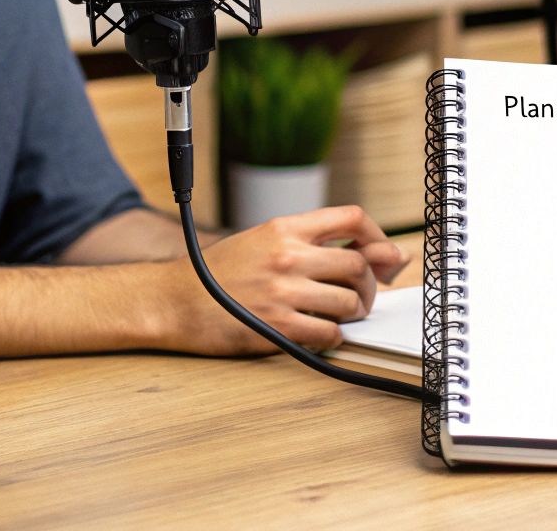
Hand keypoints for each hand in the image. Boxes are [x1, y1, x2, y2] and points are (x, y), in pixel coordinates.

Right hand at [160, 205, 408, 355]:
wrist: (174, 301)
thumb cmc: (218, 273)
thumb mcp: (263, 241)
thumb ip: (313, 244)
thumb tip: (378, 253)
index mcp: (284, 228)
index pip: (352, 218)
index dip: (378, 237)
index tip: (382, 255)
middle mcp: (287, 255)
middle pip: (359, 266)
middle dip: (369, 285)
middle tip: (360, 297)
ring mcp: (283, 292)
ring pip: (350, 302)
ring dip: (353, 314)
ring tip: (337, 316)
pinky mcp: (277, 326)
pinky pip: (330, 333)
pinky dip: (334, 337)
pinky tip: (319, 333)